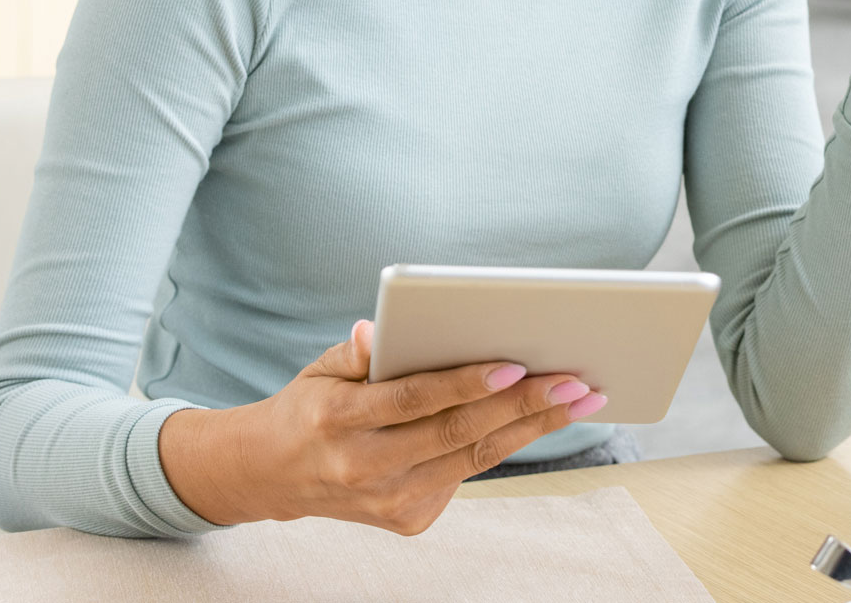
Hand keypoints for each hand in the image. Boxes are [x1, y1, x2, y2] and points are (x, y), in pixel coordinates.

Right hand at [158, 320, 607, 533]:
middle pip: (457, 434)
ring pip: (473, 460)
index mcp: (339, 421)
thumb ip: (356, 352)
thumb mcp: (321, 369)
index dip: (467, 384)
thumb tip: (375, 330)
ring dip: (533, 428)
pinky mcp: (407, 520)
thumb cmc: (311, 406)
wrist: (271, 476)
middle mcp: (364, 467)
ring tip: (580, 399)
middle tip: (576, 380)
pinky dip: (503, 446)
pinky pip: (465, 476)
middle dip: (525, 405)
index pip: (414, 400)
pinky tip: (540, 419)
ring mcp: (387, 502)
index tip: (516, 363)